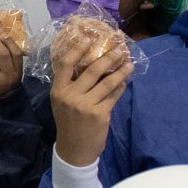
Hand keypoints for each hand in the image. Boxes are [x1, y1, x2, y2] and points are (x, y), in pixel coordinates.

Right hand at [50, 44, 132, 166]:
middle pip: (92, 70)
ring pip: (107, 82)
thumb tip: (92, 65)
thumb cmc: (68, 123)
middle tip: (120, 49)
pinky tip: (125, 81)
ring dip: (121, 71)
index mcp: (58, 90)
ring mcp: (86, 105)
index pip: (66, 64)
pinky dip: (121, 86)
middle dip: (108, 57)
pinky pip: (114, 95)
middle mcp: (71, 96)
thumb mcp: (62, 103)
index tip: (88, 37)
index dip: (77, 49)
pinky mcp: (100, 114)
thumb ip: (72, 86)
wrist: (74, 149)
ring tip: (129, 63)